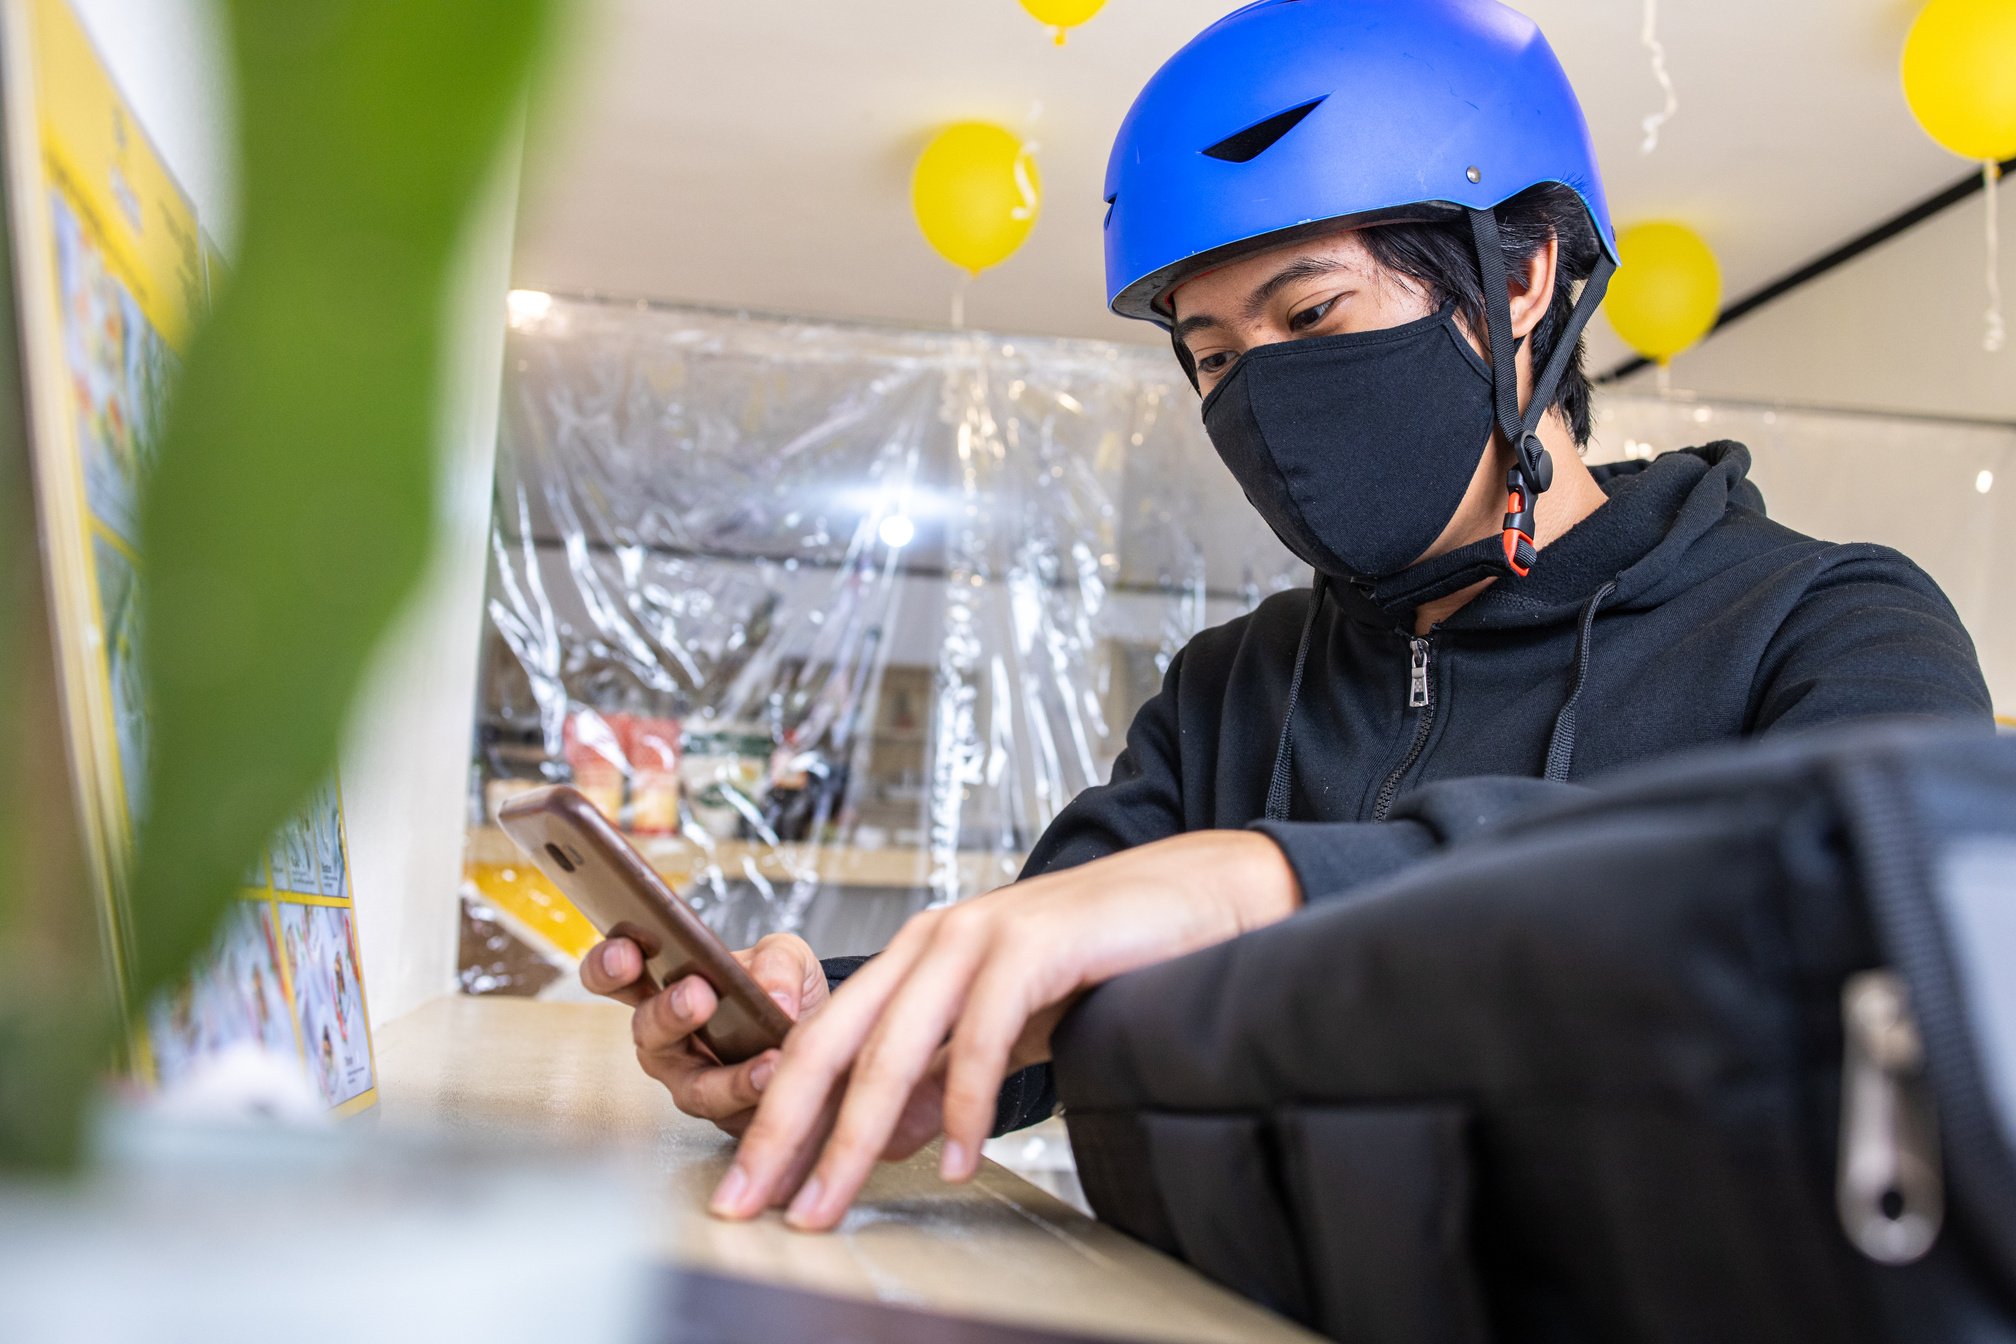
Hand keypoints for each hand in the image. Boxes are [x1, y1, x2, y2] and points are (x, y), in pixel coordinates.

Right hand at [580, 930, 823, 1136]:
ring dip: (728, 1077)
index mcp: (665, 986)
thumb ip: (776, 961)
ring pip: (695, 1088)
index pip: (615, 974)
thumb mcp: (787, 955)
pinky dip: (761, 1095)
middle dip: (669, 1013)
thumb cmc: (782, 989)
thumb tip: (771, 994)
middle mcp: (666, 1037)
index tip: (627, 954)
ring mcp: (691, 1080)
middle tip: (697, 995)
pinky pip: (736, 1113)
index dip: (609, 965)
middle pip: (647, 1030)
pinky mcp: (726, 1115)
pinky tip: (783, 1078)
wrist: (822, 1034)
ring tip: (767, 1061)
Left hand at [709, 829, 1300, 1229]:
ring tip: (831, 1202)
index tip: (747, 1187)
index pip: (819, 1044)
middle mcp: (929, 940)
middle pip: (831, 1047)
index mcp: (912, 957)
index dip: (776, 1118)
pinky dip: (961, 1107)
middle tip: (754, 1203)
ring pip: (890, 1048)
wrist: (1192, 899)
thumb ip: (940, 1074)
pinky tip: (954, 1161)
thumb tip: (884, 1137)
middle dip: (784, 1133)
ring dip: (854, 1137)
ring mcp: (975, 936)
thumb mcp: (1001, 1026)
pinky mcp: (1029, 944)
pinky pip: (978, 1038)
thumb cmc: (1099, 959)